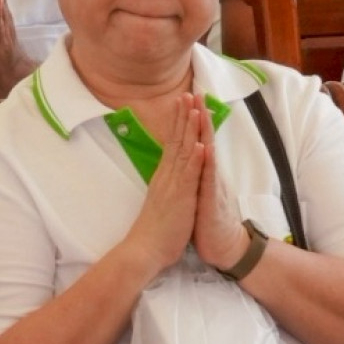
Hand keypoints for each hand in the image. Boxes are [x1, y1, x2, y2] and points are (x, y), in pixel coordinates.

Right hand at [121, 92, 206, 277]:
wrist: (144, 250)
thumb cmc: (156, 230)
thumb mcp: (163, 201)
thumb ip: (167, 185)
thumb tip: (169, 175)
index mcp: (164, 176)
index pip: (173, 143)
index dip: (179, 122)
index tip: (184, 103)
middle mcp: (167, 175)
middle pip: (176, 140)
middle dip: (183, 116)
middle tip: (188, 93)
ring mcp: (173, 185)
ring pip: (182, 151)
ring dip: (189, 129)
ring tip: (194, 109)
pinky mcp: (180, 198)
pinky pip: (188, 175)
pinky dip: (194, 159)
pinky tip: (199, 144)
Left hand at [188, 98, 248, 272]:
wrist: (224, 247)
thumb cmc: (209, 220)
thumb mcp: (199, 191)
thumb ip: (197, 172)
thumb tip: (193, 156)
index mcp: (202, 172)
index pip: (196, 140)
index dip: (191, 120)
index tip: (185, 98)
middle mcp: (209, 174)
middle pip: (204, 139)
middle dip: (199, 116)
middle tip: (196, 91)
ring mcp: (212, 185)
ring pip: (209, 153)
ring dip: (205, 131)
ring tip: (201, 110)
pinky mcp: (213, 200)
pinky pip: (210, 179)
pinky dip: (208, 163)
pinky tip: (207, 148)